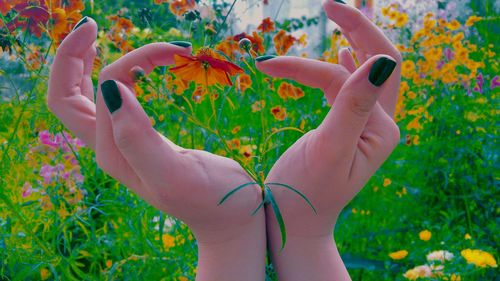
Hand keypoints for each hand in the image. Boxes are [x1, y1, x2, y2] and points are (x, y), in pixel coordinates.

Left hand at [47, 17, 264, 280]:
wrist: (229, 216)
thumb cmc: (211, 197)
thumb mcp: (175, 173)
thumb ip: (138, 137)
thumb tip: (111, 89)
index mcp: (112, 152)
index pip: (103, 90)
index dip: (124, 62)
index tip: (166, 50)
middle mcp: (109, 146)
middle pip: (68, 94)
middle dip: (73, 56)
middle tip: (92, 25)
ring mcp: (122, 143)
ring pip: (88, 95)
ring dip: (99, 62)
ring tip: (126, 43)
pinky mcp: (140, 139)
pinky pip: (115, 101)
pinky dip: (122, 76)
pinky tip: (141, 67)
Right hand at [256, 1, 401, 279]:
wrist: (295, 222)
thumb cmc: (306, 193)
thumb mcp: (329, 150)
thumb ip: (353, 106)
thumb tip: (380, 59)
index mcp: (381, 129)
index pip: (350, 78)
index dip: (311, 65)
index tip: (272, 65)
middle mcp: (379, 123)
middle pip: (380, 62)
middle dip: (358, 29)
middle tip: (331, 5)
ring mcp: (365, 125)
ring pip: (367, 71)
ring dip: (355, 40)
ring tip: (342, 14)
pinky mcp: (348, 127)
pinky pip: (352, 87)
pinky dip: (345, 64)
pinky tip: (342, 52)